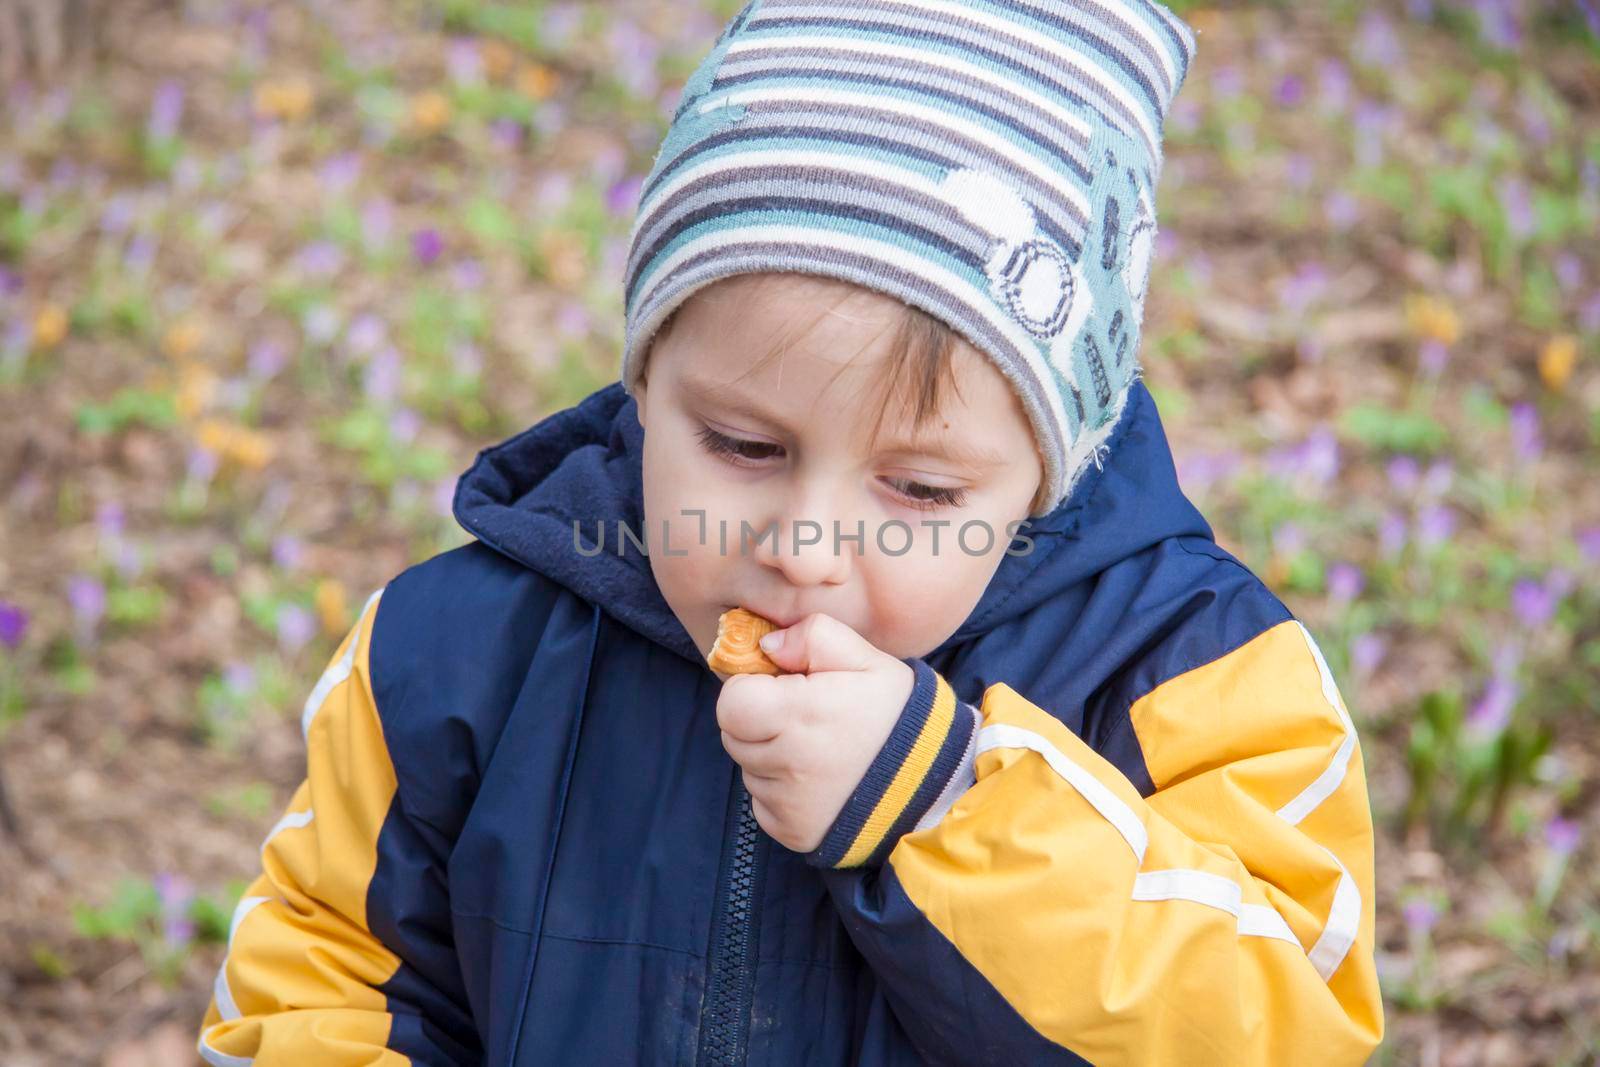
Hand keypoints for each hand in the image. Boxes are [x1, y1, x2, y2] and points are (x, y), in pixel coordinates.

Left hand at [714, 613, 914, 853]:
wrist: (934, 782)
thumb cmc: (897, 714)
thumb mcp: (868, 659)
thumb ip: (814, 636)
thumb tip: (766, 645)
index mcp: (799, 714)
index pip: (730, 703)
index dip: (749, 689)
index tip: (780, 687)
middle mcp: (787, 765)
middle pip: (733, 735)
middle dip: (758, 720)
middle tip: (802, 716)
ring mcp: (787, 804)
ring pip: (748, 768)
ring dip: (769, 755)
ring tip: (818, 747)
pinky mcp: (791, 832)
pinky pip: (763, 803)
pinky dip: (780, 789)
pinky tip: (819, 778)